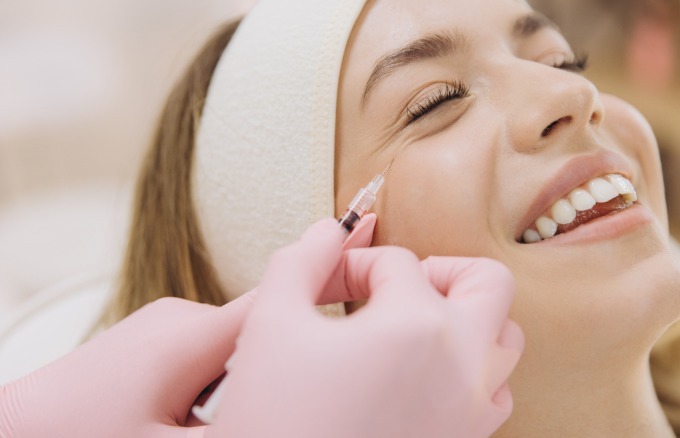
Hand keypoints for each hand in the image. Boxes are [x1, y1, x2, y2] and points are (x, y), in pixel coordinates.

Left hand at [0, 215, 377, 437]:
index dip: (337, 268)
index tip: (372, 230)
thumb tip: (294, 406)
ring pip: (238, 353)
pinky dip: (225, 386)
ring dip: (254, 383)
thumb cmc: (74, 437)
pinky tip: (206, 425)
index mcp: (191, 335)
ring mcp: (162, 335)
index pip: (285, 295)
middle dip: (293, 360)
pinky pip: (208, 362)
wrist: (9, 435)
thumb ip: (250, 416)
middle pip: (267, 331)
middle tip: (308, 402)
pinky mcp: (149, 353)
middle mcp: (179, 323)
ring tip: (231, 427)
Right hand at [208, 218, 522, 437]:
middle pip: (488, 282)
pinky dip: (472, 371)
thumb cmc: (273, 417)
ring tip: (413, 327)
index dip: (353, 265)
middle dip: (441, 270)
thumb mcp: (270, 323)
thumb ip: (301, 260)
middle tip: (396, 287)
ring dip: (467, 319)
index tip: (324, 285)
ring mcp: (472, 409)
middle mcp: (462, 363)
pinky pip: (496, 392)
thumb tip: (330, 229)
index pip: (396, 262)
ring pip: (504, 339)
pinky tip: (424, 376)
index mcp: (415, 325)